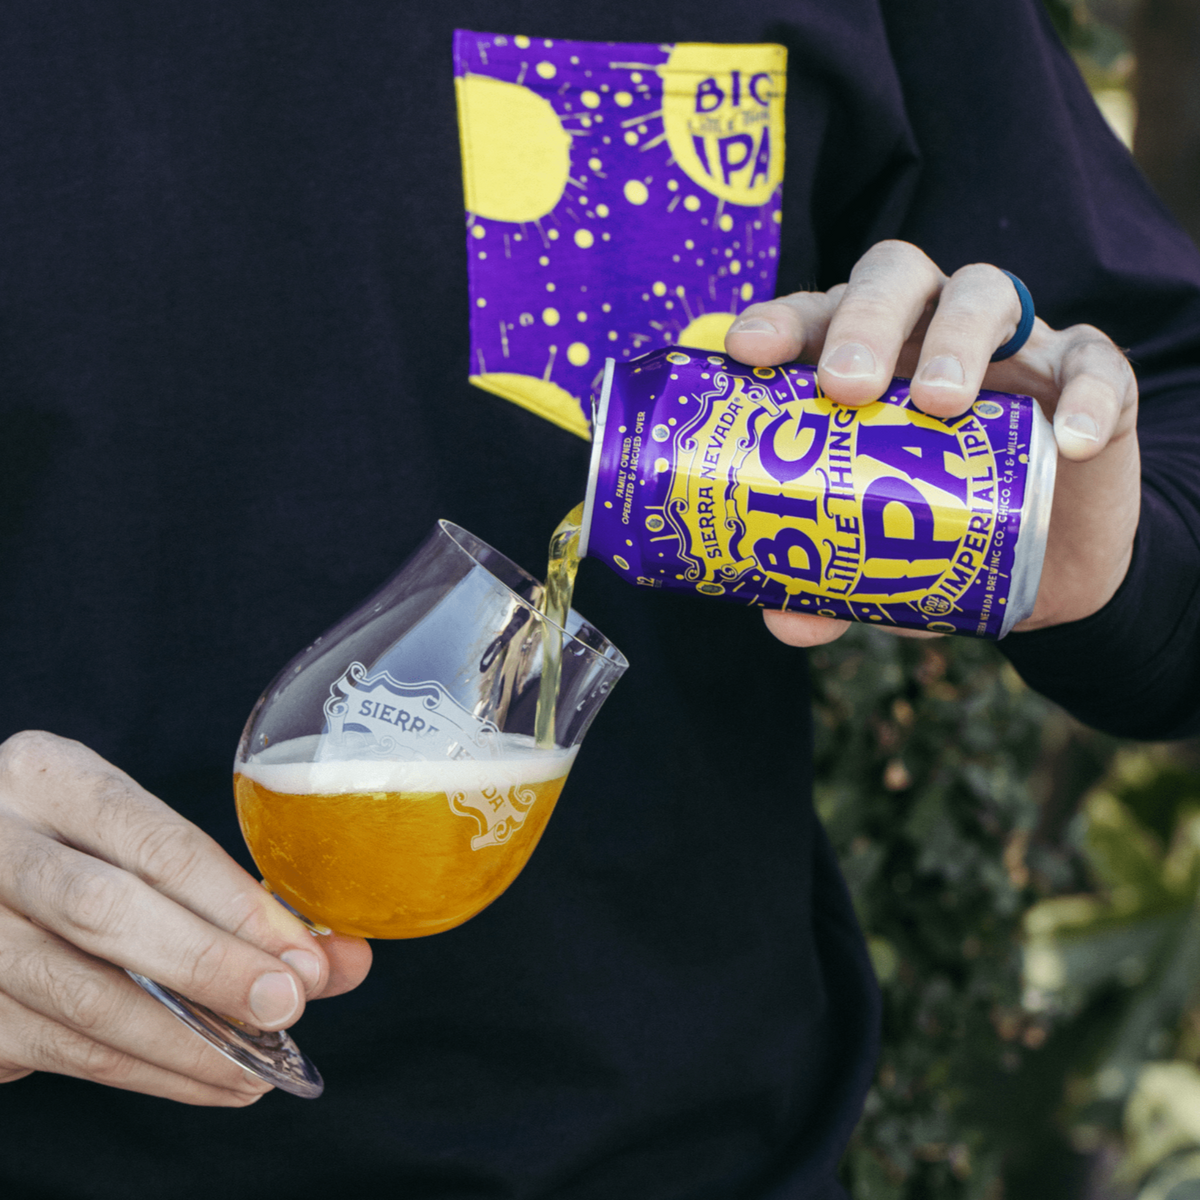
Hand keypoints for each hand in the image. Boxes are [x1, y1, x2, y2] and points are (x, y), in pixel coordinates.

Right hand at [0, 730, 371, 1104]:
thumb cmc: (81, 849)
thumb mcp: (141, 837)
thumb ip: (235, 892)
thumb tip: (340, 961)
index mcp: (51, 777)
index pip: (154, 844)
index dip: (235, 905)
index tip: (303, 954)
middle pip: (107, 912)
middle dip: (210, 968)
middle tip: (287, 1006)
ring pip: (81, 996)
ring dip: (184, 1042)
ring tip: (258, 1065)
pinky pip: (60, 1050)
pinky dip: (145, 1072)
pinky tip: (206, 1077)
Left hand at [724, 240, 1139, 647]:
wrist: (1051, 562)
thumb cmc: (944, 532)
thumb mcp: (886, 564)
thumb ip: (833, 586)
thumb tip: (786, 622)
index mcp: (864, 357)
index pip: (818, 313)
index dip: (783, 320)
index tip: (748, 352)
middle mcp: (929, 328)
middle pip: (895, 278)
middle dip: (865, 321)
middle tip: (846, 386)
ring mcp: (1013, 343)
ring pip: (985, 292)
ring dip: (957, 339)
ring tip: (941, 403)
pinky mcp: (1089, 371)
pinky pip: (1096, 363)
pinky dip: (1085, 396)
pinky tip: (1068, 443)